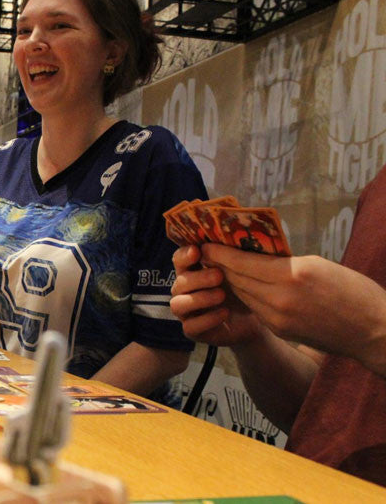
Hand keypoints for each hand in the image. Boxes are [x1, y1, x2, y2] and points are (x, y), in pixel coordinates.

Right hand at [169, 245, 261, 345]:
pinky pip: (191, 326)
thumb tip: (232, 243)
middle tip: (219, 275)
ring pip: (178, 304)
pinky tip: (224, 313)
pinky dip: (207, 319)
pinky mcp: (192, 330)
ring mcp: (185, 312)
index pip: (179, 260)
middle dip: (198, 278)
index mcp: (191, 271)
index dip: (184, 255)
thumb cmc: (242, 290)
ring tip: (221, 295)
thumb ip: (230, 259)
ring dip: (199, 298)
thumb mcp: (238, 273)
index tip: (196, 251)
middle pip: (179, 282)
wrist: (252, 320)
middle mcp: (183, 291)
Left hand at [200, 244, 385, 370]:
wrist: (374, 331)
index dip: (220, 253)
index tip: (206, 244)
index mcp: (292, 274)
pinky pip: (255, 308)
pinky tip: (243, 286)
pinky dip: (246, 296)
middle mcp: (279, 298)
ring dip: (231, 281)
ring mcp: (277, 318)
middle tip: (208, 253)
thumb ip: (285, 261)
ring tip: (221, 267)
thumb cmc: (354, 290)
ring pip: (242, 294)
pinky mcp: (279, 330)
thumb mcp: (319, 264)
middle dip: (220, 265)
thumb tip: (257, 256)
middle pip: (237, 279)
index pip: (242, 262)